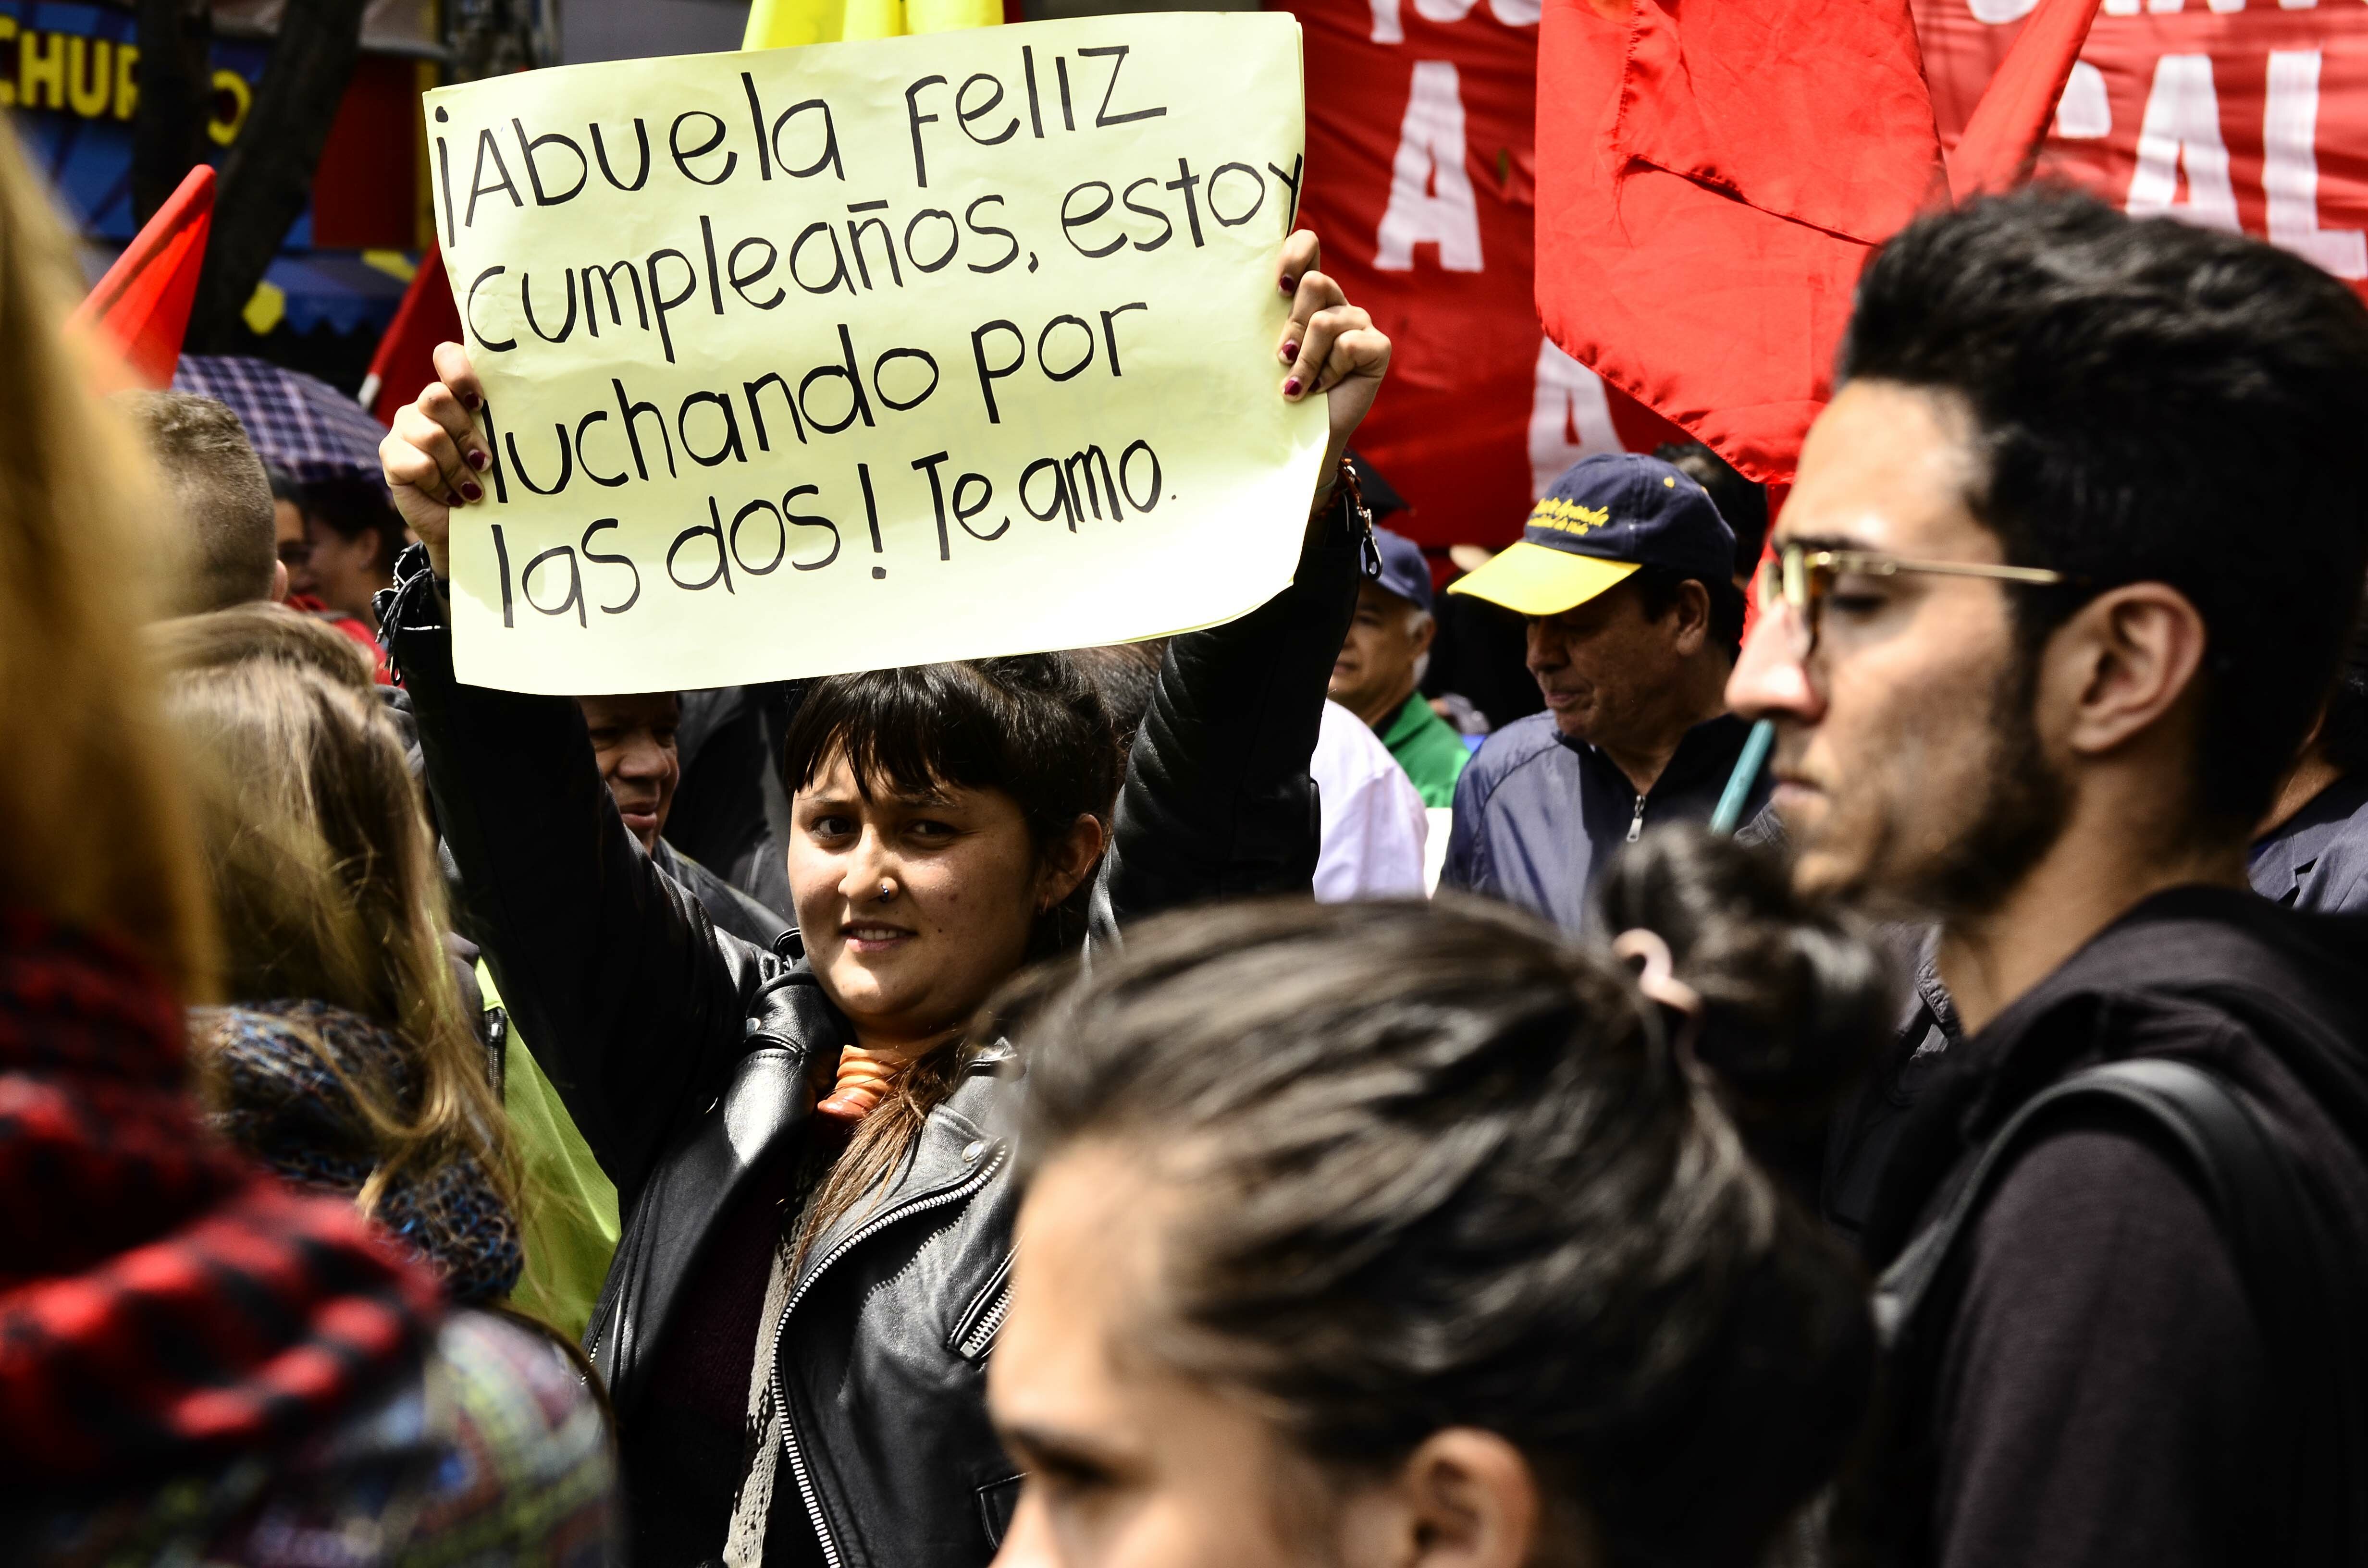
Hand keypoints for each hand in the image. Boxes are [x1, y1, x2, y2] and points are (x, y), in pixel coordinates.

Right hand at [377, 341, 488, 580]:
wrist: (470, 529)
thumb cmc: (494, 485)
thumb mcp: (502, 451)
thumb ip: (503, 425)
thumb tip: (533, 410)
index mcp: (456, 394)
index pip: (447, 357)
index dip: (460, 372)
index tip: (481, 402)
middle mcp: (427, 405)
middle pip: (437, 397)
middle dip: (466, 434)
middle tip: (485, 464)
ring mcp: (405, 427)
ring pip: (430, 434)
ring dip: (458, 468)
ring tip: (473, 491)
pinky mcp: (391, 456)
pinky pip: (417, 463)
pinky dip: (440, 485)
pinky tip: (451, 497)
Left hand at [1275, 230, 1390, 512]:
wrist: (1297, 439)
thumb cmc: (1274, 392)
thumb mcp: (1261, 350)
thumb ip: (1260, 318)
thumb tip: (1229, 292)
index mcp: (1306, 295)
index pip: (1307, 245)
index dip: (1293, 255)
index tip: (1276, 287)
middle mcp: (1335, 302)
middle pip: (1315, 283)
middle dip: (1291, 326)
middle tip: (1282, 358)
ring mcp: (1359, 322)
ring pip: (1325, 321)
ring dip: (1305, 360)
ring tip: (1297, 385)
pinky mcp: (1377, 347)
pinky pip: (1349, 345)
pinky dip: (1330, 372)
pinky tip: (1324, 388)